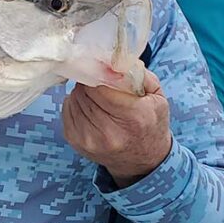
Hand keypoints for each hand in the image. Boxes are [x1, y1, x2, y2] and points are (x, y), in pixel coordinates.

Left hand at [61, 69, 171, 187]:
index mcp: (134, 117)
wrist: (142, 161)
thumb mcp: (156, 97)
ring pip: (74, 99)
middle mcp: (110, 133)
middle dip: (90, 83)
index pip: (100, 86)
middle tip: (100, 83)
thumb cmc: (150, 123)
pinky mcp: (76, 142)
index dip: (98, 74)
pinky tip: (90, 108)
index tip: (102, 70)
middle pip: (84, 92)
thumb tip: (111, 61)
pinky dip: (75, 104)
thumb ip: (137, 74)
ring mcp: (90, 140)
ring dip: (82, 93)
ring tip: (97, 97)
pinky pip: (66, 110)